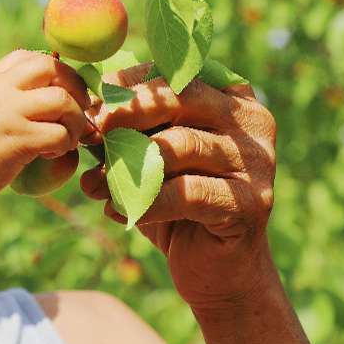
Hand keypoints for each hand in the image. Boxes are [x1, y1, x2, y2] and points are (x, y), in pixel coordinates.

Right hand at [0, 50, 90, 240]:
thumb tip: (31, 105)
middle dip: (74, 86)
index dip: (52, 70)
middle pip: (51, 67)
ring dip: (74, 119)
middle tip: (79, 109)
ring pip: (62, 100)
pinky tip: (51, 154)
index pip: (27, 56)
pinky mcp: (17, 140)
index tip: (59, 90)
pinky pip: (59, 134)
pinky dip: (64, 145)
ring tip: (67, 137)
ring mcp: (9, 113)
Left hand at [79, 64, 277, 310]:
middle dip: (127, 113)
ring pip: (177, 145)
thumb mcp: (151, 157)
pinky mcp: (250, 204)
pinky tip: (122, 212)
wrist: (217, 271)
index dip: (130, 83)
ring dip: (127, 164)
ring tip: (98, 184)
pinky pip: (184, 193)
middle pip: (180, 98)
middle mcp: (251, 124)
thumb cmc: (177, 205)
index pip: (176, 73)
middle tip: (94, 132)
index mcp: (233, 98)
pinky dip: (144, 202)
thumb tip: (86, 107)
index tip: (94, 100)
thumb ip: (130, 127)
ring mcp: (257, 164)